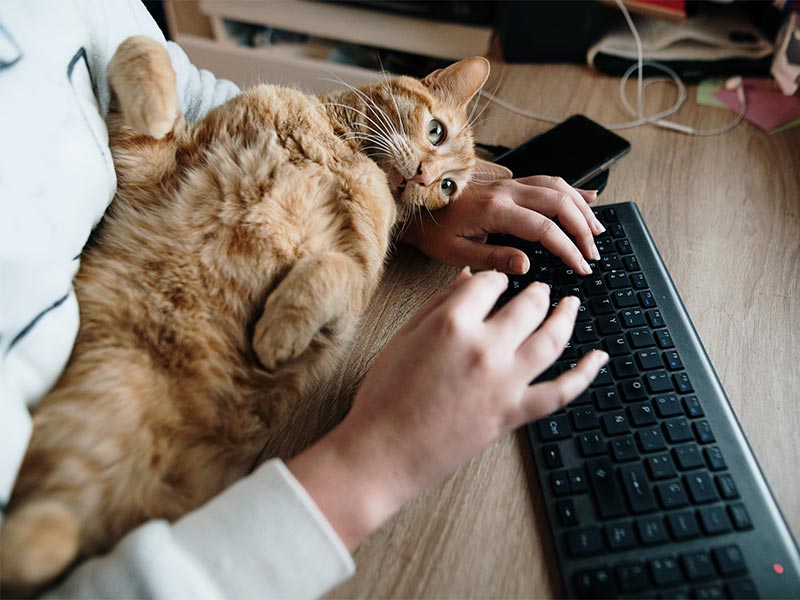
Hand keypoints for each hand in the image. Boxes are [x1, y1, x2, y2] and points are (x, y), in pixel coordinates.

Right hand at [288, 269, 607, 549]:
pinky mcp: (514, 414)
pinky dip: (586, 374)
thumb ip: (439, 303)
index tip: (494, 284)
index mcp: (453, 322)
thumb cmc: (385, 394)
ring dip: (566, 316)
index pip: (490, 282)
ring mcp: (505, 382)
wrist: (384, 451)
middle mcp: (486, 347)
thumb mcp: (404, 336)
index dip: (494, 279)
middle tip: (538, 289)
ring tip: (570, 304)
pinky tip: (599, 357)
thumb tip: (467, 277)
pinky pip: (561, 392)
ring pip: (552, 338)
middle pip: (528, 304)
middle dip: (535, 291)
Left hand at [401, 176, 604, 275]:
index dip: (567, 248)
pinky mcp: (509, 183)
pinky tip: (589, 198)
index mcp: (494, 209)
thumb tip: (527, 266)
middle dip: (582, 229)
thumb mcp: (456, 253)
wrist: (416, 207)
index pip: (544, 228)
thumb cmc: (433, 232)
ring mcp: (509, 183)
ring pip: (557, 187)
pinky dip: (572, 189)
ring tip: (598, 231)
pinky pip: (548, 180)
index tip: (581, 267)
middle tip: (593, 254)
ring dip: (581, 209)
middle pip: (559, 203)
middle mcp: (506, 191)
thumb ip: (493, 259)